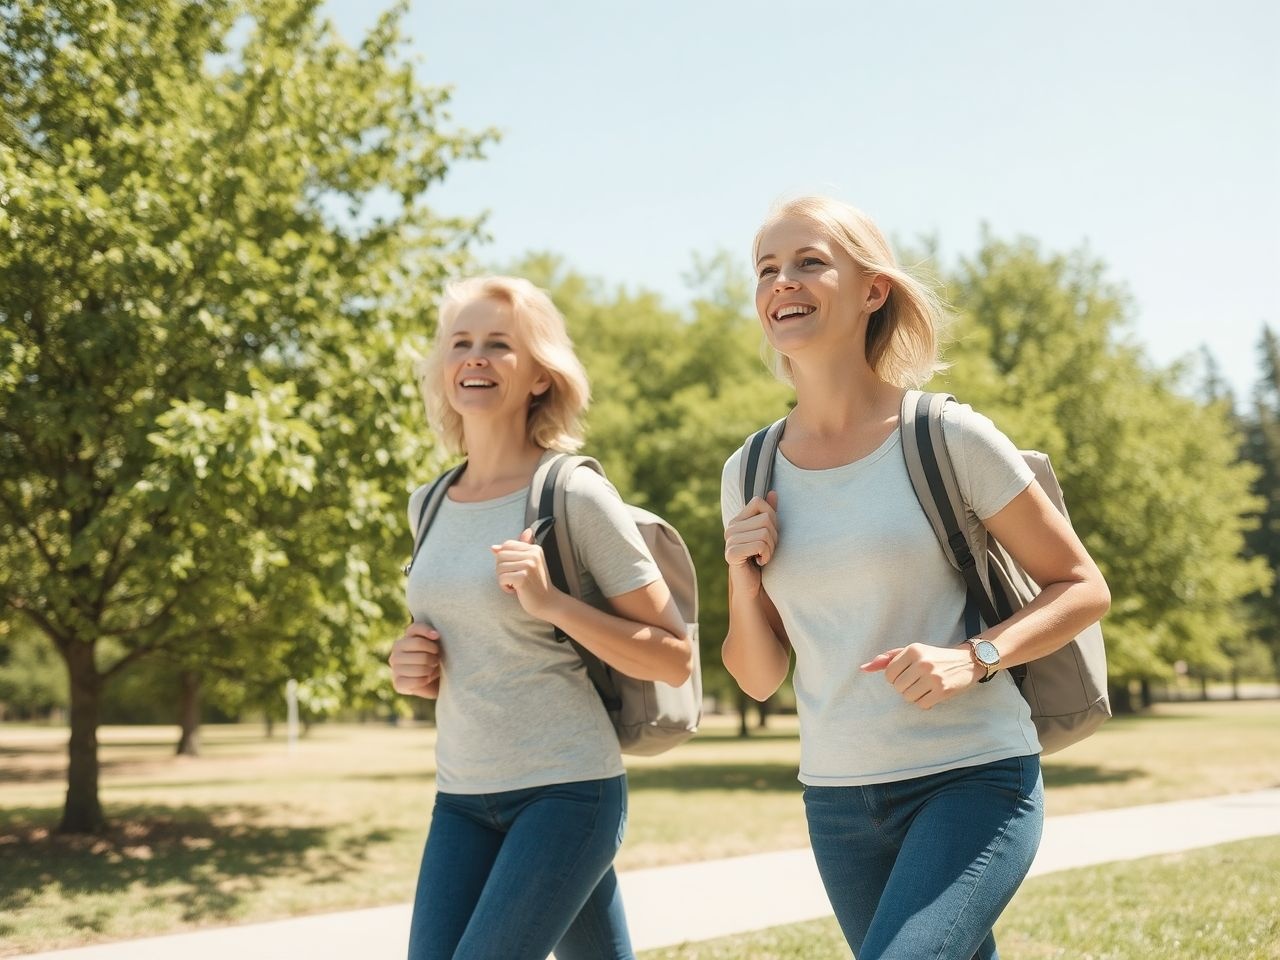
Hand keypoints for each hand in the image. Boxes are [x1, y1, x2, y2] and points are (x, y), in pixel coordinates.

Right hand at [389, 623, 441, 697]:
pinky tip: (426, 679)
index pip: (415, 628)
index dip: (427, 631)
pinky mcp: (398, 683)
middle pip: (418, 643)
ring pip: (418, 664)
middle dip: (433, 654)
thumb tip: (435, 635)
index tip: (438, 636)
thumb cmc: (439, 659)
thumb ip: (435, 636)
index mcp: (407, 636)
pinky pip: (416, 680)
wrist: (436, 683)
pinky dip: (425, 681)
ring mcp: (395, 666)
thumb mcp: (439, 644)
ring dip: (431, 669)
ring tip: (433, 670)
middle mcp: (397, 648)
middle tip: (437, 660)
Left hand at [492, 527, 560, 619]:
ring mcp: (528, 565)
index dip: (505, 559)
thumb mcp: (526, 565)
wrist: (548, 602)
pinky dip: (504, 587)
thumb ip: (512, 553)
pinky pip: (501, 578)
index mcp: (534, 549)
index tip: (515, 570)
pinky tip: (515, 590)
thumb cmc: (534, 584)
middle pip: (500, 555)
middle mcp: (532, 554)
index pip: (507, 545)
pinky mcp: (523, 577)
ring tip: (515, 585)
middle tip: (514, 579)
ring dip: (503, 579)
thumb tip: (493, 547)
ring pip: (499, 567)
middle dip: (502, 570)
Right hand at [724, 491, 778, 597]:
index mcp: (738, 520)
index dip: (772, 517)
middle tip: (767, 550)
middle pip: (766, 519)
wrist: (753, 587)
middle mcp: (731, 528)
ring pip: (765, 532)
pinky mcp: (731, 553)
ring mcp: (729, 540)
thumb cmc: (762, 559)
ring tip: (763, 557)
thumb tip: (773, 492)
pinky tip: (760, 562)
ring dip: (771, 548)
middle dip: (774, 537)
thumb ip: (769, 513)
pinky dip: (766, 555)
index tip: (769, 534)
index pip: (759, 502)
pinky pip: (759, 545)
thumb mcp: (768, 534)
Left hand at [859, 643, 981, 709]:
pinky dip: (925, 702)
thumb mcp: (911, 652)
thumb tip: (863, 668)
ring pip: (908, 697)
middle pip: (898, 687)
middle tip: (917, 680)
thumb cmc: (933, 657)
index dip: (895, 678)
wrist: (965, 661)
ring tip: (925, 686)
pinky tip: (933, 693)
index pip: (889, 674)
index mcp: (912, 650)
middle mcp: (922, 662)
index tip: (907, 674)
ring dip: (914, 695)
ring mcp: (933, 677)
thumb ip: (886, 659)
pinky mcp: (942, 690)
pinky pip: (921, 704)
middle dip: (905, 687)